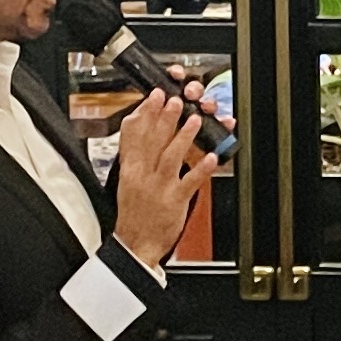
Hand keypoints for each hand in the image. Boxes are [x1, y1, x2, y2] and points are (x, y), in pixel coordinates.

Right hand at [110, 85, 214, 263]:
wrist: (135, 244)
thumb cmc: (135, 213)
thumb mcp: (128, 181)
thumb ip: (139, 157)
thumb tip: (151, 133)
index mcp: (131, 170)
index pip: (134, 135)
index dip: (145, 113)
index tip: (154, 96)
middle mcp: (143, 176)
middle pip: (153, 141)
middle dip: (165, 118)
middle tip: (176, 99)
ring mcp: (159, 188)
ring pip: (171, 157)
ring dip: (183, 137)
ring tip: (196, 120)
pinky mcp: (174, 201)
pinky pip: (189, 182)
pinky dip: (201, 169)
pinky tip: (212, 157)